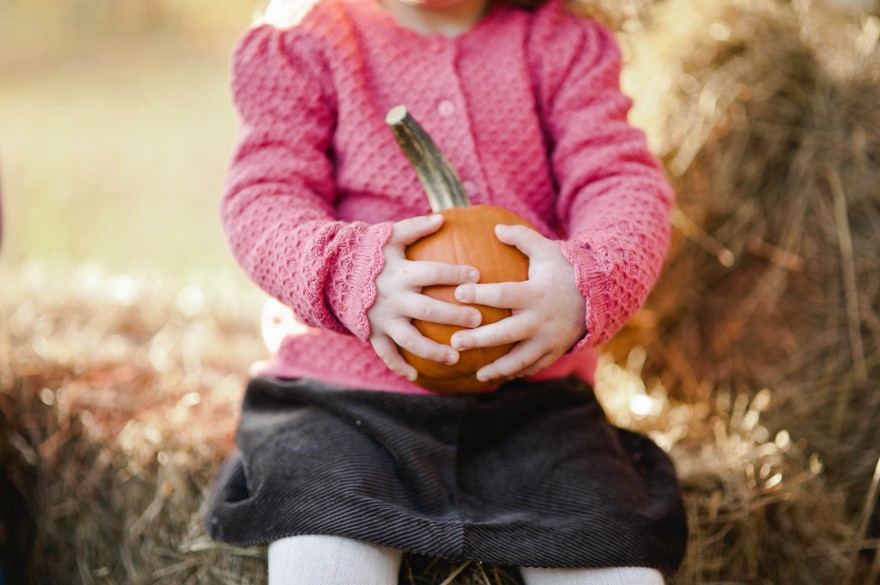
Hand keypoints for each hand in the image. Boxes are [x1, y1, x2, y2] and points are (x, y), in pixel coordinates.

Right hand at [368, 214, 481, 380]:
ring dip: (433, 351)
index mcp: (400, 272)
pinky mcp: (372, 332)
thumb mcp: (389, 236)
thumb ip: (415, 227)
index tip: (477, 276)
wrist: (330, 273)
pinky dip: (399, 365)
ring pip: (410, 339)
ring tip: (455, 357)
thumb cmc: (368, 252)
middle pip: (428, 309)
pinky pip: (386, 353)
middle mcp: (393, 297)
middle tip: (478, 320)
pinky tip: (416, 375)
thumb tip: (442, 218)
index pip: (433, 272)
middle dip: (454, 315)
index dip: (455, 274)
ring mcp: (382, 318)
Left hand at [450, 224, 585, 382]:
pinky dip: (516, 373)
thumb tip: (495, 228)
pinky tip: (498, 378)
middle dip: (479, 339)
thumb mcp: (546, 250)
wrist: (602, 294)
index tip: (457, 293)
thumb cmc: (565, 270)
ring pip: (520, 359)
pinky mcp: (556, 351)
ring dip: (497, 369)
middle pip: (506, 333)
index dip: (479, 294)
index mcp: (536, 293)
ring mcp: (550, 339)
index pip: (503, 294)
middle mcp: (542, 319)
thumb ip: (521, 238)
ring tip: (476, 376)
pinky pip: (534, 366)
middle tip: (455, 342)